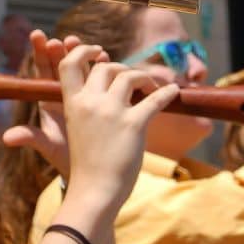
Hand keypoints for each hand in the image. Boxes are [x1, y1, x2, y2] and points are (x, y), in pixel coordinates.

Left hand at [1, 29, 106, 177]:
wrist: (90, 168)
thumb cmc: (65, 156)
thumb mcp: (48, 147)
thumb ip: (31, 138)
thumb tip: (6, 138)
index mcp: (48, 100)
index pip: (42, 71)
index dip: (40, 52)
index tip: (37, 35)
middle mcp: (64, 93)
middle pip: (61, 64)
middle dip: (61, 49)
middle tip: (62, 40)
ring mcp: (84, 93)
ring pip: (82, 67)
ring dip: (83, 53)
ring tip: (81, 43)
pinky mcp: (102, 97)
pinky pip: (102, 77)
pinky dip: (103, 66)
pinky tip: (105, 57)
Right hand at [59, 45, 178, 215]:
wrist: (94, 193)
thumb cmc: (86, 165)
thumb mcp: (76, 129)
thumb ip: (86, 106)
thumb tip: (107, 88)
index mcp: (72, 103)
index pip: (69, 64)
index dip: (83, 51)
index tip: (97, 50)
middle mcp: (90, 102)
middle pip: (107, 67)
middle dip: (122, 68)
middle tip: (134, 79)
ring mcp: (111, 111)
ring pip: (130, 76)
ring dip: (145, 78)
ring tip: (152, 88)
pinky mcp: (133, 124)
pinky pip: (156, 99)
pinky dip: (167, 93)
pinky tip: (174, 92)